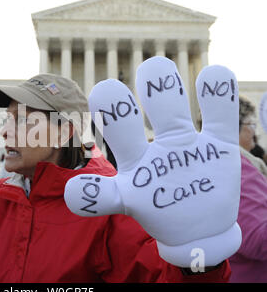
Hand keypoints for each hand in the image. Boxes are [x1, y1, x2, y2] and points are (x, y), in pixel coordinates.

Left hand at [64, 56, 241, 267]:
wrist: (197, 225)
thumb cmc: (158, 209)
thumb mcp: (125, 201)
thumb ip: (98, 198)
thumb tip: (70, 193)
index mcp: (133, 156)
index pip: (118, 131)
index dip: (110, 113)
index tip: (102, 91)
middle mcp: (158, 144)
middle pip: (148, 114)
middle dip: (139, 95)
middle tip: (127, 78)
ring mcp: (187, 143)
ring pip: (176, 109)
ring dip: (167, 88)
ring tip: (158, 65)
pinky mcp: (218, 147)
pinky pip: (221, 117)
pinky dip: (220, 96)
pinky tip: (215, 72)